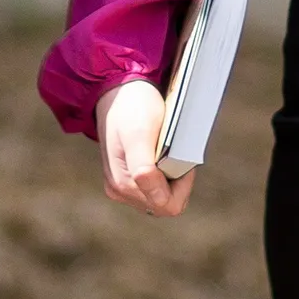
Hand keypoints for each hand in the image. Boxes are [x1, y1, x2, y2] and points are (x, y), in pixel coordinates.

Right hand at [97, 79, 193, 218]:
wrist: (117, 93)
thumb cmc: (132, 109)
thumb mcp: (139, 132)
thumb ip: (144, 167)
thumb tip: (157, 198)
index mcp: (123, 183)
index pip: (168, 204)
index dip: (182, 183)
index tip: (178, 155)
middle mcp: (120, 191)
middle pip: (165, 205)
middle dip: (177, 183)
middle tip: (173, 153)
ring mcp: (121, 187)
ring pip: (161, 199)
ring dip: (171, 179)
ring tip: (165, 152)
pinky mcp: (126, 180)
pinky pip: (155, 191)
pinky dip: (164, 176)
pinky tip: (159, 155)